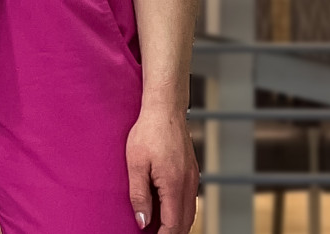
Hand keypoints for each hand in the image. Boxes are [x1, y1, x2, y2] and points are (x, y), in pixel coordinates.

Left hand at [126, 107, 198, 232]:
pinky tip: (168, 207)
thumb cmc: (148, 132)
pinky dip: (181, 210)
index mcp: (174, 185)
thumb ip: (139, 195)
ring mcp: (193, 177)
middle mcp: (188, 184)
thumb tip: (143, 221)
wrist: (165, 108)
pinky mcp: (192, 170)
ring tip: (160, 227)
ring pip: (190, 211)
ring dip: (177, 223)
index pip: (173, 224)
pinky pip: (190, 198)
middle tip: (154, 233)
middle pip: (185, 222)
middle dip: (171, 233)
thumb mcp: (136, 163)